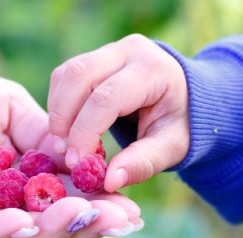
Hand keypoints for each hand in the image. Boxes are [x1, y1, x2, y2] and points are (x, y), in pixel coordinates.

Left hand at [0, 57, 141, 237]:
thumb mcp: (10, 110)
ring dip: (47, 230)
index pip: (60, 205)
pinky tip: (25, 222)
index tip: (130, 210)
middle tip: (116, 220)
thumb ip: (46, 136)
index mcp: (14, 188)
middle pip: (41, 232)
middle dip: (80, 226)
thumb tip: (86, 161)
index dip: (95, 210)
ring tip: (79, 216)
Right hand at [48, 34, 189, 191]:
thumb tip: (108, 182)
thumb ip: (142, 164)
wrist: (185, 98)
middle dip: (64, 119)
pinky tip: (68, 128)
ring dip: (57, 111)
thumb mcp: (171, 148)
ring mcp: (110, 50)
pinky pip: (65, 76)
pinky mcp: (95, 56)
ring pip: (67, 74)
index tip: (77, 163)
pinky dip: (59, 104)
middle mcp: (130, 51)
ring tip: (64, 144)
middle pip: (79, 77)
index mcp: (152, 70)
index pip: (106, 98)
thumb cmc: (178, 125)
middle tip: (64, 154)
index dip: (85, 132)